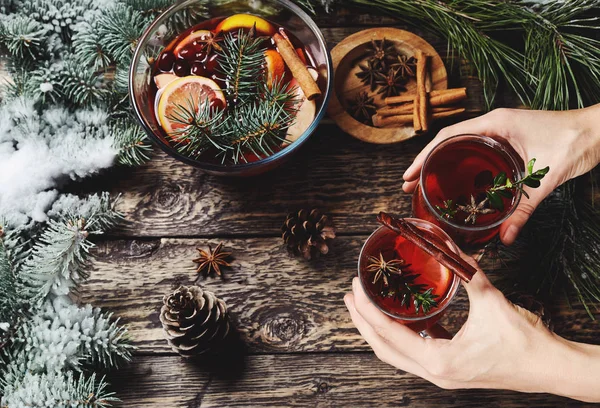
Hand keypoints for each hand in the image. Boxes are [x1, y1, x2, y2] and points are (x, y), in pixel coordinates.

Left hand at [344, 254, 599, 401]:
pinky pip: (413, 354)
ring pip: (396, 355)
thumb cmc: (525, 341)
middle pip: (384, 349)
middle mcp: (435, 372)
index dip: (367, 311)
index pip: (389, 335)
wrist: (550, 367)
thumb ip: (466, 271)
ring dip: (378, 330)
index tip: (354, 290)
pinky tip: (398, 317)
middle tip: (349, 296)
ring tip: (364, 306)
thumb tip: (446, 243)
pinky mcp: (449, 370)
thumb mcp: (491, 300)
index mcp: (440, 359)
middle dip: (362, 322)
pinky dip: (400, 336)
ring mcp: (441, 375)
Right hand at [402, 106, 599, 244]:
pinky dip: (460, 165)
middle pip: (448, 142)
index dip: (424, 156)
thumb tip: (505, 237)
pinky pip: (475, 151)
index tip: (408, 173)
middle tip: (408, 183)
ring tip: (425, 184)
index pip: (448, 137)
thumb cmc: (573, 141)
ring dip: (441, 163)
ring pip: (460, 146)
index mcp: (495, 124)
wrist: (597, 131)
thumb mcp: (544, 178)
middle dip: (426, 162)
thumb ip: (523, 209)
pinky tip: (456, 182)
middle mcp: (493, 124)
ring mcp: (499, 130)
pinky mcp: (507, 139)